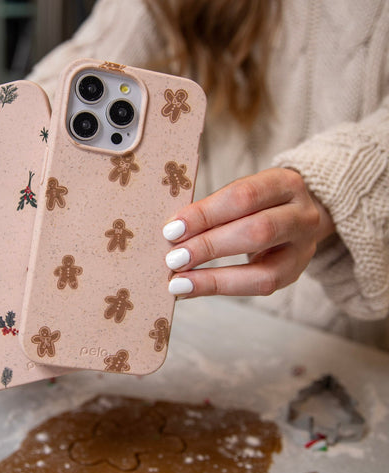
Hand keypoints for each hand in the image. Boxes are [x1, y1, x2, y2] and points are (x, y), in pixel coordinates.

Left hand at [163, 168, 334, 297]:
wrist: (297, 217)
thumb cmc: (257, 204)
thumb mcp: (242, 194)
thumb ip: (212, 209)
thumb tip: (170, 232)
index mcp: (284, 183)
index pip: (244, 195)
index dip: (206, 214)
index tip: (172, 229)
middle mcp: (302, 215)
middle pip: (257, 230)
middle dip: (209, 246)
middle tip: (173, 258)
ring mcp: (303, 249)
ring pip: (263, 269)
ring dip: (213, 277)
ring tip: (178, 281)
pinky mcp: (294, 275)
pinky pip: (258, 287)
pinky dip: (220, 289)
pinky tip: (190, 289)